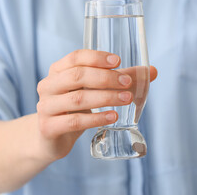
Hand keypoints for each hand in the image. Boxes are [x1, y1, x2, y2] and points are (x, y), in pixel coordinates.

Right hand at [35, 49, 157, 160]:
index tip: (118, 61)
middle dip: (105, 78)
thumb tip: (151, 71)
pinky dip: (96, 118)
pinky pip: (74, 121)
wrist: (50, 138)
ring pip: (78, 99)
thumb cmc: (73, 110)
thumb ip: (118, 80)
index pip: (75, 58)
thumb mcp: (91, 92)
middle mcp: (47, 86)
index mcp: (56, 71)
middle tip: (128, 83)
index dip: (97, 57)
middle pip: (77, 76)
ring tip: (126, 99)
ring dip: (105, 98)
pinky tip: (112, 117)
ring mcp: (45, 107)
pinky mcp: (48, 127)